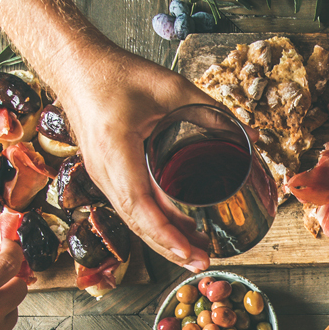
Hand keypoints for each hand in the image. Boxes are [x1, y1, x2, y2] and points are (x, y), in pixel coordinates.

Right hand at [53, 43, 217, 270]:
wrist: (75, 66)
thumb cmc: (115, 73)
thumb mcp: (170, 87)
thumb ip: (212, 111)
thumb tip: (252, 136)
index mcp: (116, 151)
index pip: (140, 206)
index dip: (166, 235)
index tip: (190, 253)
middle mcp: (105, 171)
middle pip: (138, 223)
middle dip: (170, 248)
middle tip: (203, 263)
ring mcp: (103, 175)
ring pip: (135, 219)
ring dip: (164, 240)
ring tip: (196, 255)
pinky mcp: (108, 174)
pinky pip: (132, 206)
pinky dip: (155, 223)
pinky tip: (178, 231)